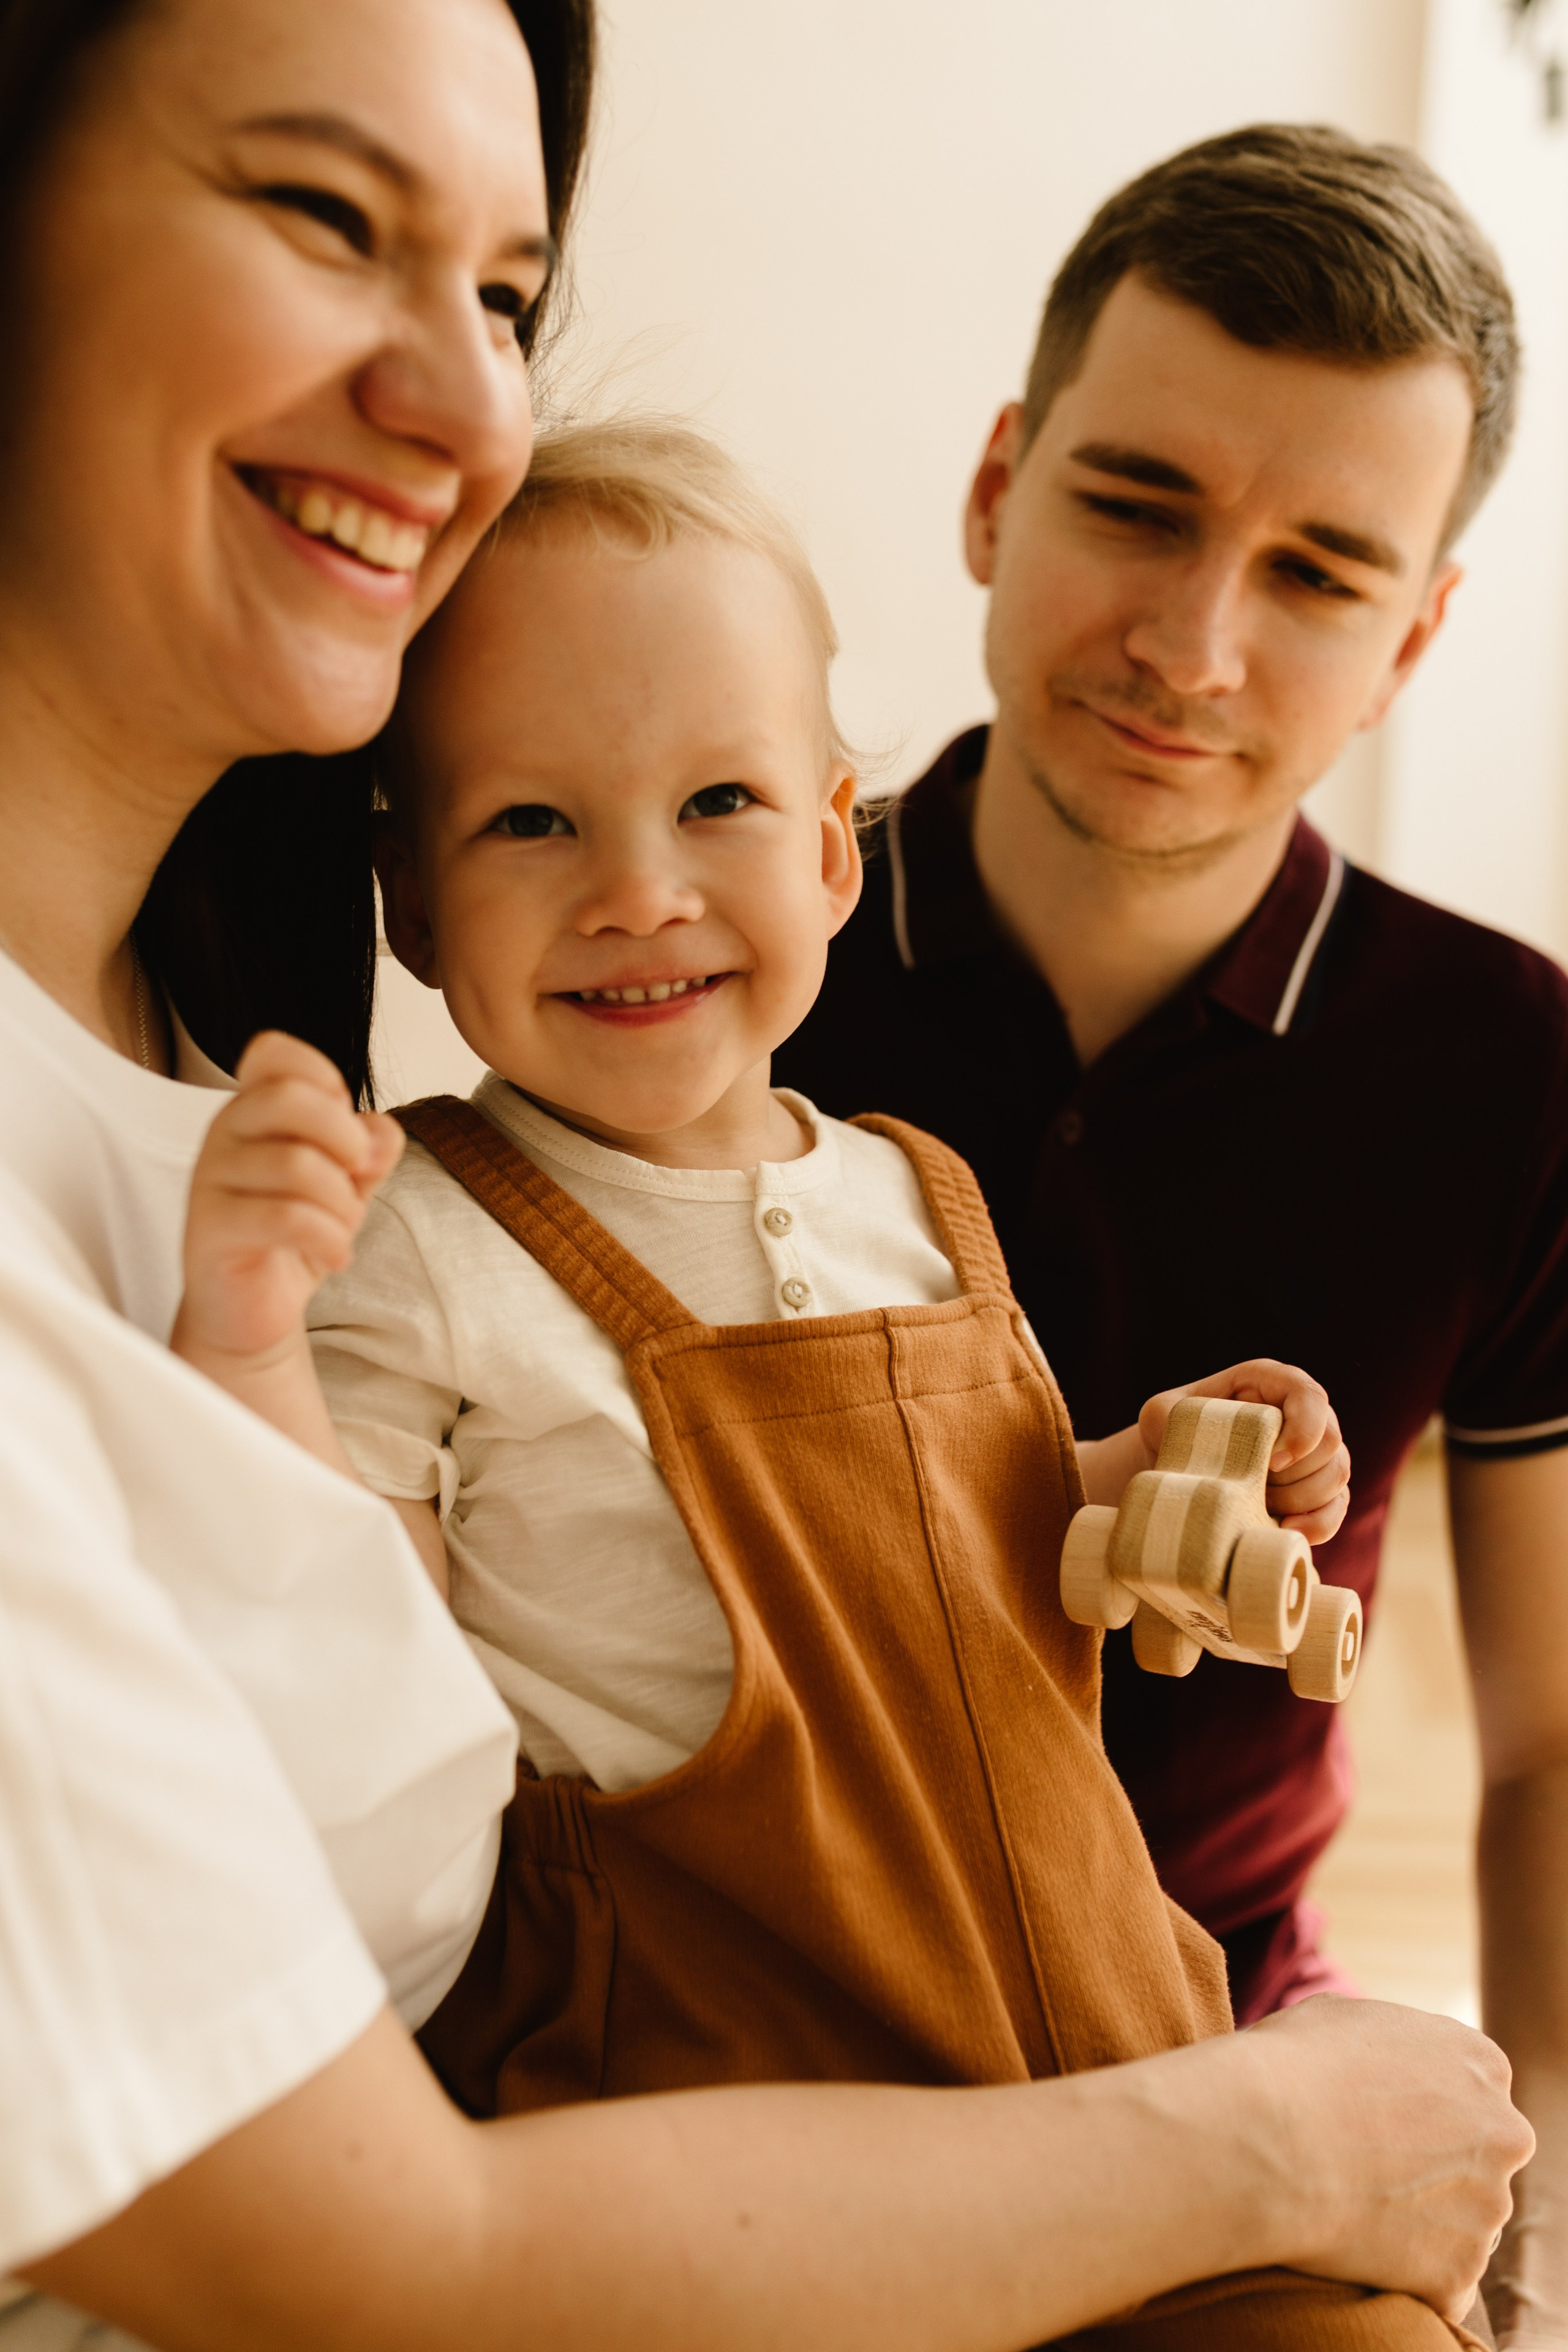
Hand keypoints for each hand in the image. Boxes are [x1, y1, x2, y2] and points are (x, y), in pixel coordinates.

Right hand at [173, 1032, 402, 1377]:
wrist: (251, 1309)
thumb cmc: (293, 1235)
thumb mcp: (345, 1184)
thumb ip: (368, 1149)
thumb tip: (380, 1132)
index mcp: (254, 1109)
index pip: (272, 1053)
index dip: (323, 1077)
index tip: (345, 1130)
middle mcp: (225, 1132)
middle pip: (288, 1097)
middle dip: (345, 1139)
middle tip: (357, 1177)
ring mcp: (210, 1179)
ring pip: (295, 1165)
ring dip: (342, 1203)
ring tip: (344, 1228)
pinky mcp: (209, 1228)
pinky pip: (284, 1217)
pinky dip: (329, 1238)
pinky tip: (336, 1257)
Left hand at [1138, 1358, 1350, 1544]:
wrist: (1182, 1465)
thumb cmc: (1175, 1431)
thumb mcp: (1160, 1414)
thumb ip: (1165, 1415)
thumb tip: (1181, 1433)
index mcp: (1270, 1382)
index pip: (1309, 1397)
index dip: (1302, 1431)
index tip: (1271, 1463)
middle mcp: (1303, 1412)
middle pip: (1330, 1444)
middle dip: (1293, 1477)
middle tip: (1253, 1491)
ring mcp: (1317, 1451)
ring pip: (1336, 1476)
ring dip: (1300, 1500)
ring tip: (1258, 1507)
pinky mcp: (1320, 1488)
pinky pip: (1337, 1508)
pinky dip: (1318, 1525)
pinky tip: (1287, 1532)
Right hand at [1241, 1996, 1532, 2323]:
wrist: (1264, 2138)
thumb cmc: (1291, 2065)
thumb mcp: (1347, 2018)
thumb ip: (1392, 2041)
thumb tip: (1384, 2059)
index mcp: (1482, 2064)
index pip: (1473, 2098)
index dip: (1423, 2113)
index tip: (1380, 2123)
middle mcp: (1502, 2134)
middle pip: (1479, 2162)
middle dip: (1438, 2170)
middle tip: (1369, 2170)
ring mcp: (1486, 2207)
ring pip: (1465, 2224)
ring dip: (1422, 2224)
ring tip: (1353, 2209)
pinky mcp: (1458, 2271)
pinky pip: (1442, 2282)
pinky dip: (1408, 2276)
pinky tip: (1358, 2249)